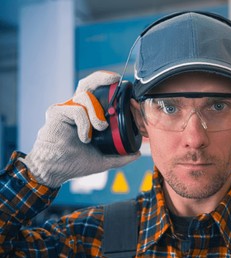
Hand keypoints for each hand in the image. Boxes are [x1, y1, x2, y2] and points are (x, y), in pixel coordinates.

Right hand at [21, 71, 139, 186]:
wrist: (56, 170)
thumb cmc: (75, 163)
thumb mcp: (104, 159)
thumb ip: (121, 156)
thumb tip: (137, 153)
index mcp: (87, 116)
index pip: (97, 94)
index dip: (109, 87)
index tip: (122, 85)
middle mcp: (77, 109)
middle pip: (88, 84)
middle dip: (102, 77)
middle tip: (115, 79)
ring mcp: (66, 109)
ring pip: (85, 96)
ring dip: (97, 112)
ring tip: (100, 128)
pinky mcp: (56, 112)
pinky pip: (77, 110)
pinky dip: (85, 123)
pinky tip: (84, 137)